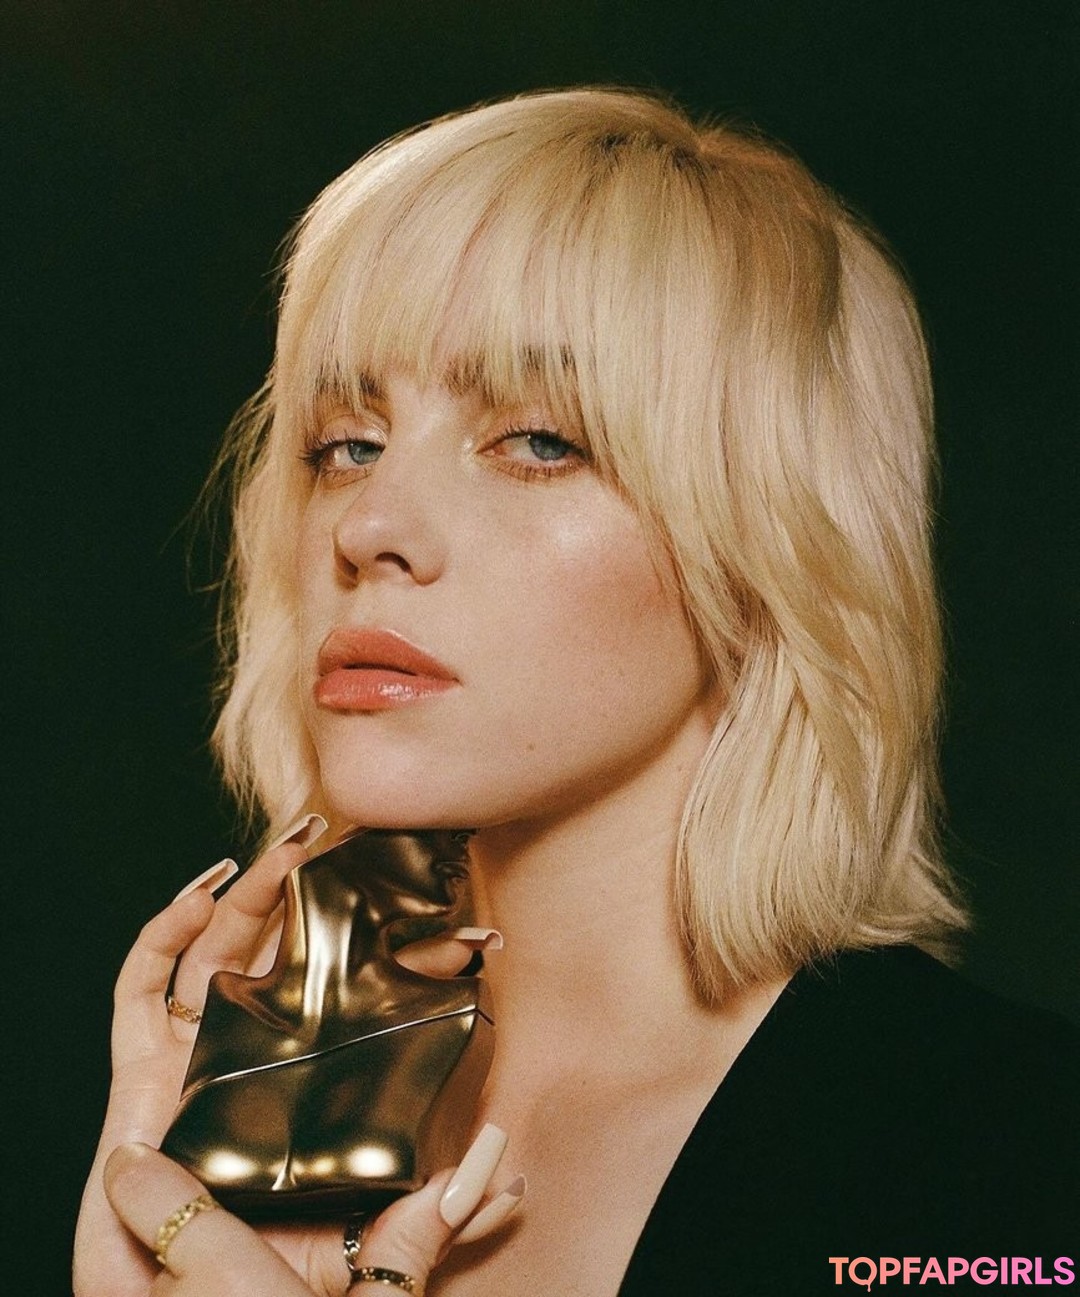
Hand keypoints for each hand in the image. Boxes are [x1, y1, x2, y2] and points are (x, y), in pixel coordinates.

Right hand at [73, 816, 509, 1296]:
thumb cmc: (265, 1280)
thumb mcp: (366, 1251)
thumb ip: (432, 1218)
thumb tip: (508, 1180)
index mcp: (307, 1076)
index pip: (361, 995)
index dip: (406, 957)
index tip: (464, 930)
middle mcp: (252, 1049)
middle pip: (284, 947)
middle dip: (313, 889)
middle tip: (354, 840)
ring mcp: (192, 1052)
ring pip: (218, 946)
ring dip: (249, 889)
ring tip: (287, 848)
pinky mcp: (135, 1069)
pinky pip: (139, 986)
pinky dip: (162, 933)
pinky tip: (200, 894)